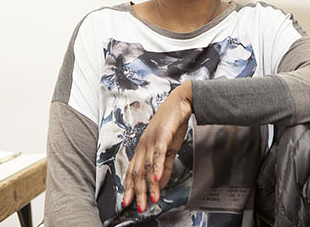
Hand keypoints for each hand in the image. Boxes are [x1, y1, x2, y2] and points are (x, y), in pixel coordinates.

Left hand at [123, 81, 192, 211]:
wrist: (181, 102)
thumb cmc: (173, 122)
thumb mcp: (168, 148)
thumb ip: (164, 166)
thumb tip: (160, 182)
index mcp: (143, 147)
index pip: (132, 170)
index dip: (129, 187)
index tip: (128, 201)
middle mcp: (143, 145)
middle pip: (137, 172)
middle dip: (137, 192)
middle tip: (138, 207)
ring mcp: (151, 140)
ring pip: (147, 167)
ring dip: (149, 186)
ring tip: (151, 200)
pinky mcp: (161, 136)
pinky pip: (158, 155)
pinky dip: (157, 169)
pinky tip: (158, 180)